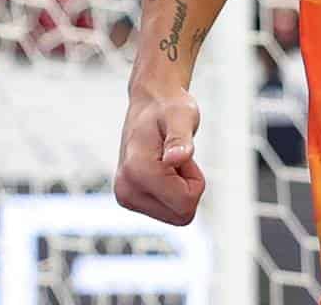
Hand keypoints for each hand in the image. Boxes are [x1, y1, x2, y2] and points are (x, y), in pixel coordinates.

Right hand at [114, 88, 206, 225]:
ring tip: (168, 161)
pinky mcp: (130, 200)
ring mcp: (126, 198)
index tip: (182, 153)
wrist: (150, 104)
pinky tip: (163, 168)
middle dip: (188, 186)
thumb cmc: (170, 108)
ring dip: (181, 188)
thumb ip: (180, 139)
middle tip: (177, 157)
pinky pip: (169, 212)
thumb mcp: (182, 116)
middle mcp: (126, 191)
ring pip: (176, 215)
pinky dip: (172, 191)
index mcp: (137, 173)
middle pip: (182, 215)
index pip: (186, 203)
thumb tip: (177, 158)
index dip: (195, 178)